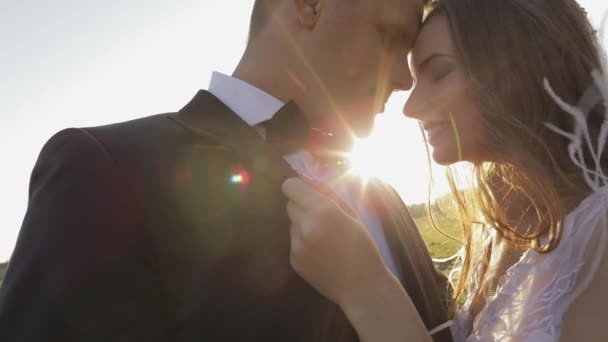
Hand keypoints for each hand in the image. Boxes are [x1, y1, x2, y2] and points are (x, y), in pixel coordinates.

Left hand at [281, 177, 392, 307]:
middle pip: (290, 205)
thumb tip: (313, 182)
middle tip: (319, 216)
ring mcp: (297, 245)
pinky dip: (304, 244)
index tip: (303, 190)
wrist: (362, 286)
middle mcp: (306, 225)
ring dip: (303, 226)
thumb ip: (331, 197)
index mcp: (323, 210)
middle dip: (301, 206)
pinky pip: (294, 242)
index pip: (291, 186)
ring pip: (292, 224)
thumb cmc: (363, 248)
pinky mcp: (294, 260)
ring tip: (325, 240)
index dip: (297, 187)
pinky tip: (321, 254)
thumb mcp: (352, 216)